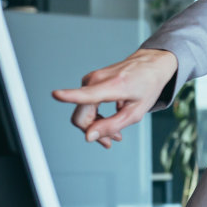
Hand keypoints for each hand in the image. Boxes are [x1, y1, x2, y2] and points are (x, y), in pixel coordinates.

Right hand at [51, 49, 177, 147]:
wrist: (150, 65)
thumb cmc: (147, 86)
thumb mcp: (136, 112)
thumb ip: (112, 125)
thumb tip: (88, 137)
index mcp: (113, 86)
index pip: (87, 94)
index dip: (69, 96)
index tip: (56, 94)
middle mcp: (97, 79)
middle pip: (82, 115)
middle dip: (93, 131)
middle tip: (110, 142)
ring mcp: (91, 79)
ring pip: (83, 112)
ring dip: (96, 125)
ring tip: (115, 134)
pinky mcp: (89, 81)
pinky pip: (86, 104)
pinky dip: (97, 116)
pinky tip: (111, 120)